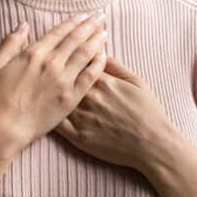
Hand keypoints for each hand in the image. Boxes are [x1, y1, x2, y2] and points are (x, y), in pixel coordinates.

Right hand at [0, 13, 108, 152]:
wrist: (2, 128)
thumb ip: (11, 42)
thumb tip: (23, 25)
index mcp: (34, 53)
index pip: (59, 32)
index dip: (73, 22)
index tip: (83, 15)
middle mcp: (52, 63)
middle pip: (76, 39)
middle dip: (90, 25)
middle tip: (101, 16)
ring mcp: (63, 80)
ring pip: (86, 54)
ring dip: (97, 41)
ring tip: (105, 31)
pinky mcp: (71, 98)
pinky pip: (90, 77)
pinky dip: (98, 64)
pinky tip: (104, 56)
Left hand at [54, 55, 176, 172]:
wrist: (152, 143)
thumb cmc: (147, 111)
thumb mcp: (136, 81)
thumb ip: (115, 66)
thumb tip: (99, 52)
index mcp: (103, 81)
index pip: (78, 62)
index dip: (70, 57)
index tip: (66, 54)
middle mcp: (89, 97)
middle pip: (64, 79)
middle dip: (57, 72)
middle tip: (50, 69)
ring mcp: (83, 118)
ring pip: (57, 100)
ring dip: (50, 92)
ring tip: (44, 87)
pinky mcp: (79, 137)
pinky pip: (57, 125)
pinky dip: (50, 115)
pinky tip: (46, 110)